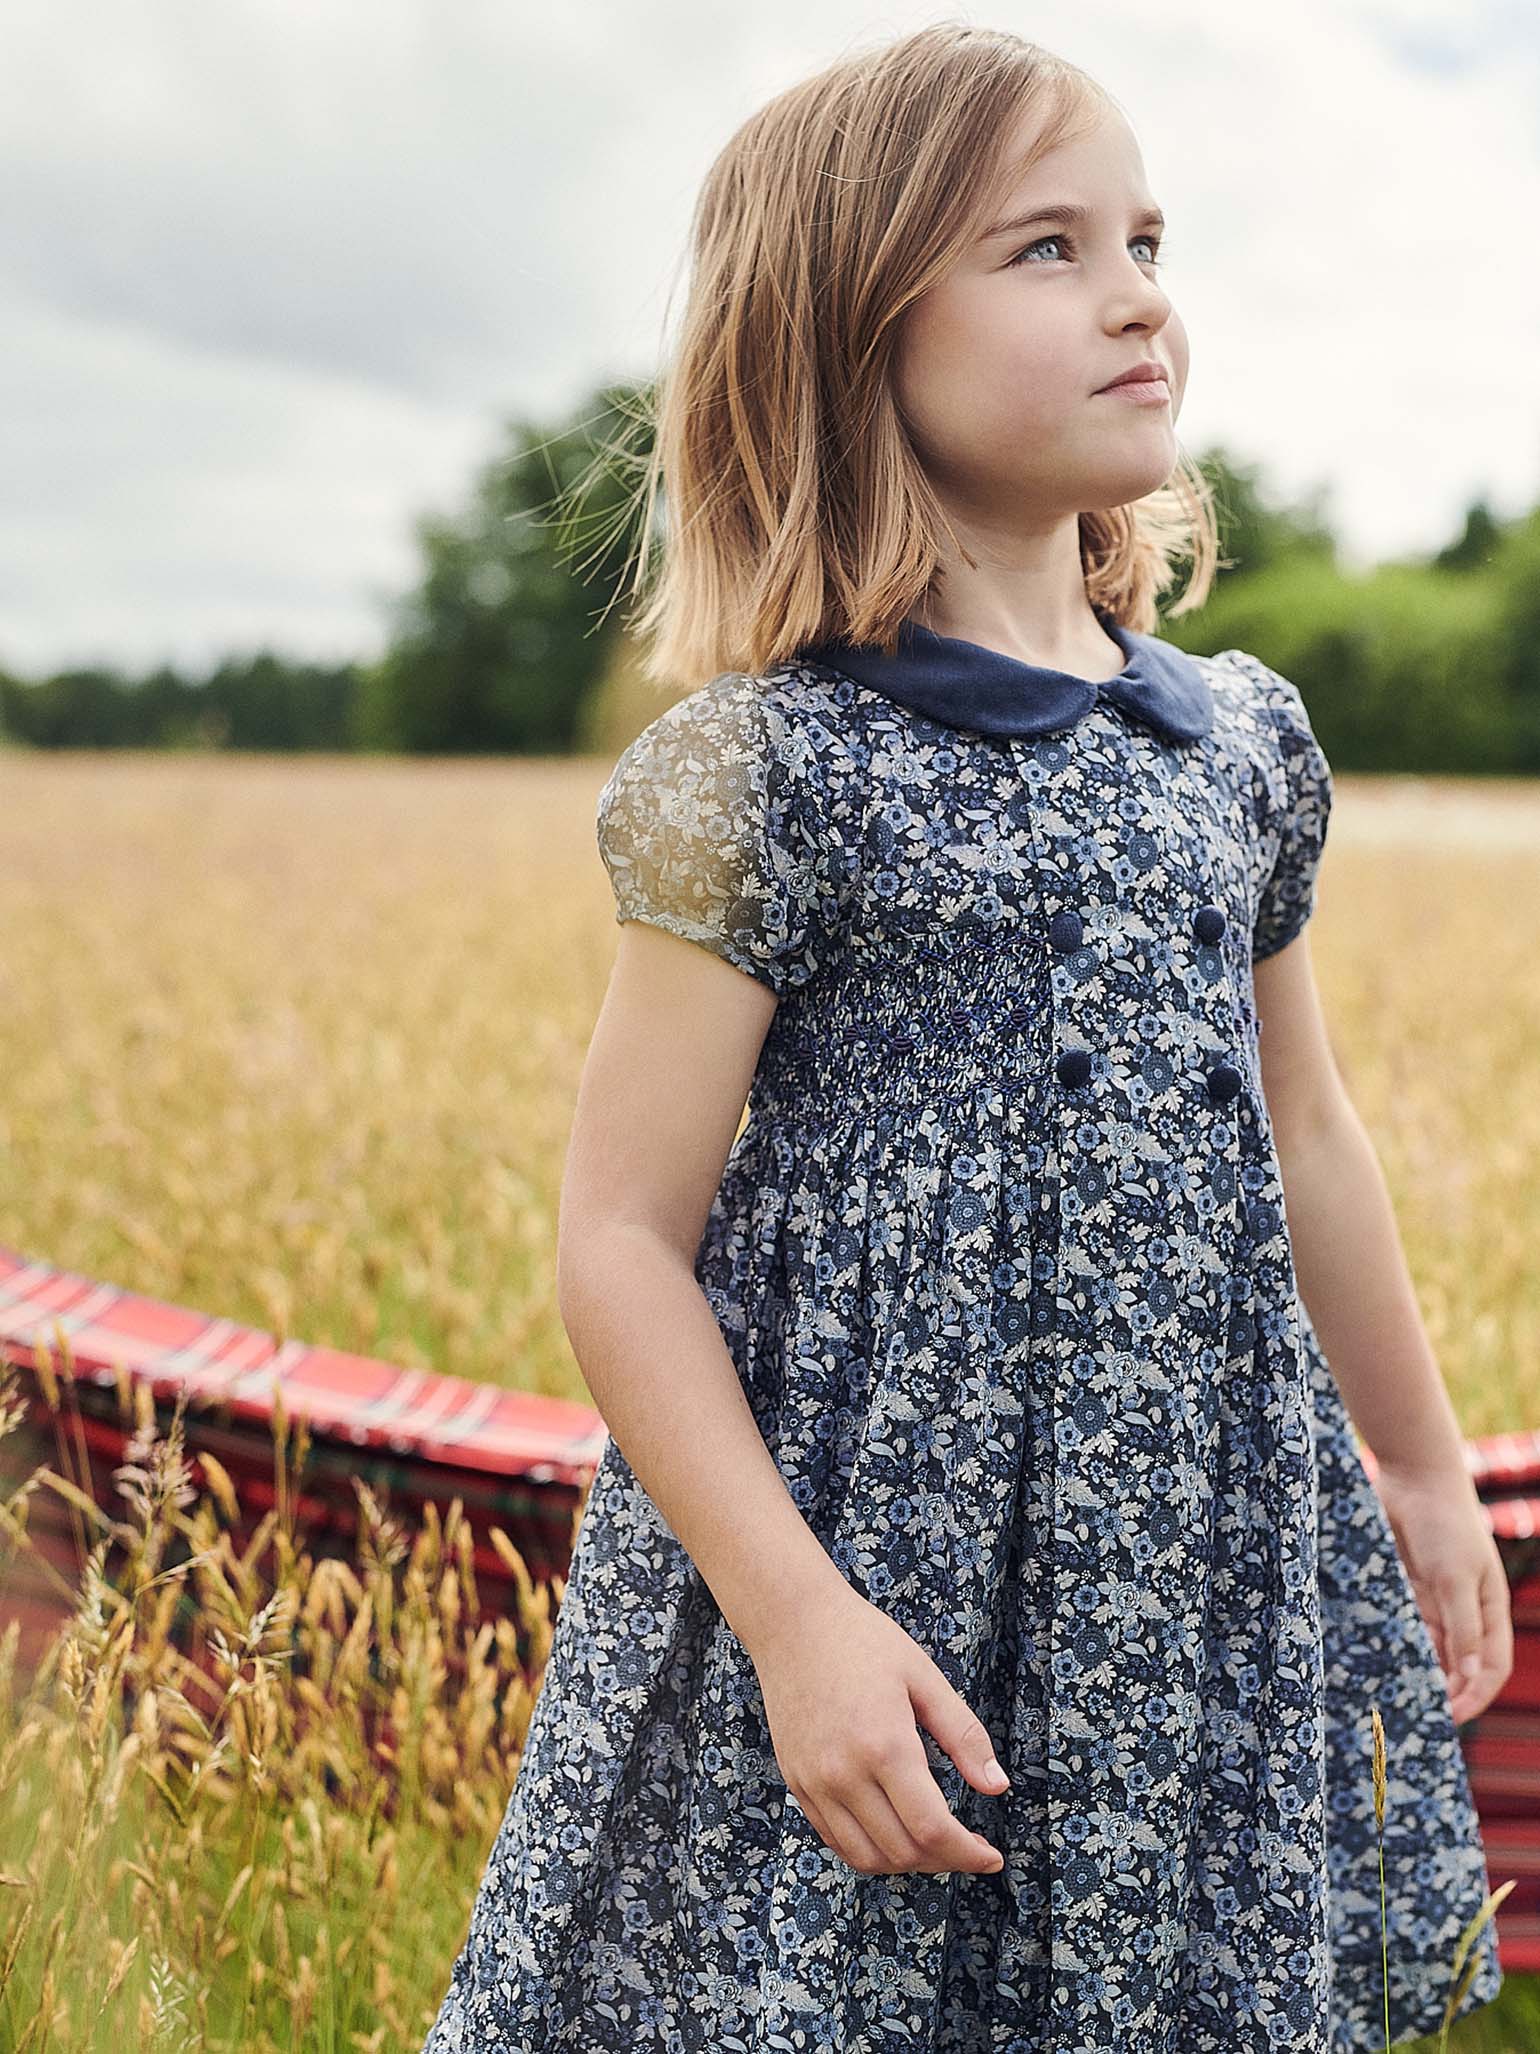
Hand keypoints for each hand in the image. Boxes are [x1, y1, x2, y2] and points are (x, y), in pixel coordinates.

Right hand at [746, 1578, 1008, 1875]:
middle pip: (902, 1852)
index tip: (992, 1858)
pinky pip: (835, 1839)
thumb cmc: (863, 1640)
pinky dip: (869, 1850)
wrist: (792, 1622)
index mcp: (885, 1745)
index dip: (968, 1855)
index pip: (932, 1829)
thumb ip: (963, 1735)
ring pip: (866, 1858)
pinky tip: (892, 1831)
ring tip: (933, 1845)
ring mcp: (815, 1782)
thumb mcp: (924, 1676)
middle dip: (945, 1861)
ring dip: (907, 1864)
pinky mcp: (796, 1782)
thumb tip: (998, 1786)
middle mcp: (844, 1773)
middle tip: (969, 1846)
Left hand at [1371, 1460, 1514, 1724]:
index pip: (1490, 1668)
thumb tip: (1472, 1676)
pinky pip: (1401, 1626)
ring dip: (1418, 1672)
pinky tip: (1379, 1663)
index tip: (1451, 1717)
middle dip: (1445, 1692)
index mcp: (1489, 1610)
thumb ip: (1463, 1626)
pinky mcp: (1403, 1588)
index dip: (1476, 1695)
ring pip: (1428, 1650)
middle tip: (1418, 1717)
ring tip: (1396, 1697)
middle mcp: (1463, 1610)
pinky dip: (1395, 1646)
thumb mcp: (1456, 1577)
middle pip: (1459, 1665)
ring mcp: (1432, 1600)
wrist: (1412, 1477)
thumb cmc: (1444, 1524)